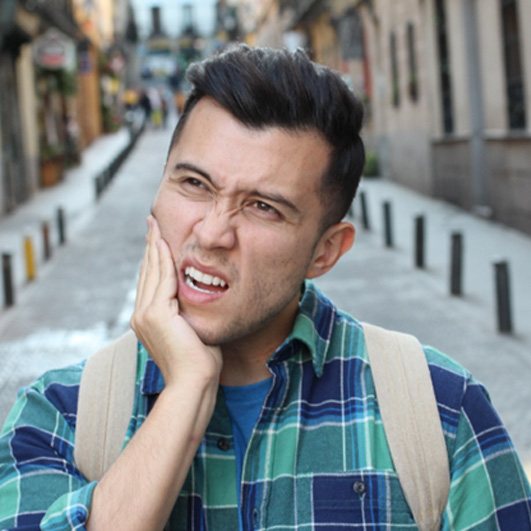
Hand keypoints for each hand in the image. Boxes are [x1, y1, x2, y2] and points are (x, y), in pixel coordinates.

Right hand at [131, 216, 221, 387]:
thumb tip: (199, 300)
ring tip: (155, 226)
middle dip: (151, 246)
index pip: (151, 281)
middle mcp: (142, 315)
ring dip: (155, 246)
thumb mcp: (192, 331)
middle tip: (152, 223)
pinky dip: (164, 259)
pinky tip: (166, 242)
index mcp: (148, 320)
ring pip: (152, 271)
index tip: (157, 241)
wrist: (194, 382)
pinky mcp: (156, 314)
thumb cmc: (200, 362)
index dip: (153, 259)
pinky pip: (163, 278)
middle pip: (147, 271)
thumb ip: (188, 314)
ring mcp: (146, 315)